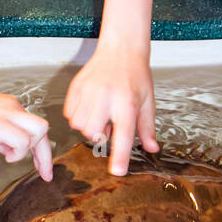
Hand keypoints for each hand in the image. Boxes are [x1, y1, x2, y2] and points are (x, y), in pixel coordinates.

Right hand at [0, 88, 52, 179]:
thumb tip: (8, 149)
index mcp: (8, 106)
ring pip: (40, 131)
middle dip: (46, 156)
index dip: (41, 149)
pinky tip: (4, 157)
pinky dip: (18, 153)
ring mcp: (6, 113)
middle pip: (43, 129)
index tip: (40, 168)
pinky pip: (23, 141)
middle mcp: (12, 106)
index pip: (34, 126)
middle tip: (45, 176)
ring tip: (10, 158)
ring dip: (31, 150)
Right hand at [64, 42, 158, 175]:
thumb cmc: (135, 76)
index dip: (119, 156)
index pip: (123, 135)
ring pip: (78, 125)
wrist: (120, 50)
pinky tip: (89, 105)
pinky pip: (68, 114)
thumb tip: (152, 149)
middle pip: (93, 133)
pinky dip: (77, 115)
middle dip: (99, 134)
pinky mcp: (75, 87)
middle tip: (110, 120)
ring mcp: (88, 91)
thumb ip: (147, 128)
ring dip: (87, 125)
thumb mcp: (147, 102)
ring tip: (99, 111)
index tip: (116, 172)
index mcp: (127, 103)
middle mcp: (105, 97)